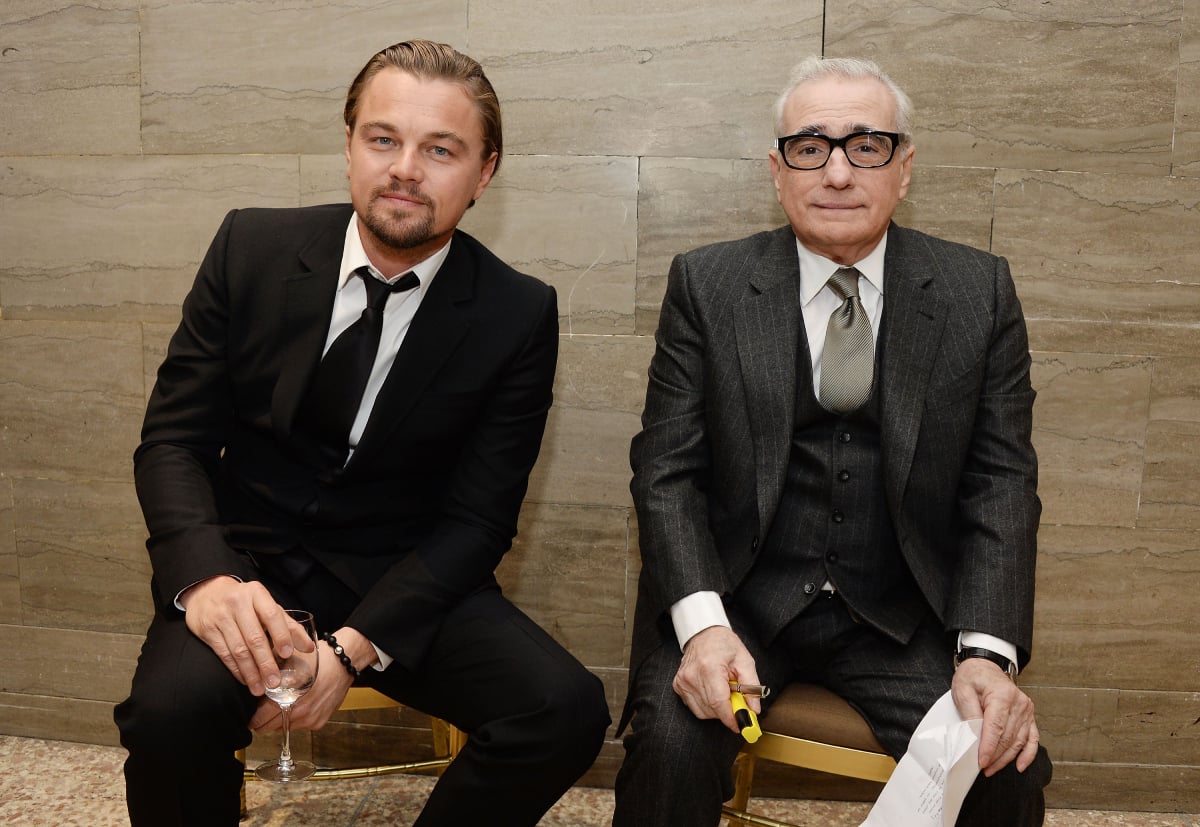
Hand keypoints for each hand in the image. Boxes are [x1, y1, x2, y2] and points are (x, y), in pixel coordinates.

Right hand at [180, 576, 314, 695]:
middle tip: (274, 682)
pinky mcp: (208, 630)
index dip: (281, 635)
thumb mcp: (267, 606)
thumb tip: (310, 647)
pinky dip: (236, 670)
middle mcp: (238, 603)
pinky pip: (224, 654)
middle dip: (266, 663)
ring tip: (260, 688)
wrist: (207, 593)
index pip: (272, 615)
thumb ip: (289, 626)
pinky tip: (245, 680)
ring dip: (251, 672)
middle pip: (254, 637)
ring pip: (238, 649)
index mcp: (257, 594)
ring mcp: (221, 617)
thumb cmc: (245, 603)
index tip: (288, 654)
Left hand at [250, 627, 375, 732]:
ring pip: (284, 728)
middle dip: (263, 721)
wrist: (342, 663)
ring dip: (280, 720)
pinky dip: (295, 719)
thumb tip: (252, 684)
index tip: (250, 716)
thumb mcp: (287, 660)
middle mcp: (300, 710)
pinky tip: (298, 705)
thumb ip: (269, 674)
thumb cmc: (317, 659)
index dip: (253, 718)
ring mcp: (310, 718)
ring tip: (282, 704)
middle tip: (262, 713)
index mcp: (289, 695)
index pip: (261, 718)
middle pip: (270, 728)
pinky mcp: (319, 722)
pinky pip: (299, 726)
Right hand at [673, 626, 760, 732]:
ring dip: (717, 709)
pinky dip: (706, 705)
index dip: (730, 717)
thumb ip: (752, 687)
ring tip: (723, 692)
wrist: (704, 633)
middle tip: (737, 702)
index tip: (741, 724)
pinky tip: (712, 692)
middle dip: (727, 712)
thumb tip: (754, 710)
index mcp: (710, 668)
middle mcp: (692, 675)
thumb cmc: (724, 644)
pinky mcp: (678, 685)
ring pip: (702, 711)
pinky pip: (694, 707)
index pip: (718, 702)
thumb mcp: (745, 661)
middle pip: (712, 709)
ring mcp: (683, 681)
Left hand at [951, 658, 1039, 775]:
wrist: (985, 666)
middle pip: (1008, 737)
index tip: (981, 762)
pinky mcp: (1029, 716)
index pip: (996, 727)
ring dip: (1006, 758)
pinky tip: (1021, 766)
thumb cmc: (973, 677)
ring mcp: (1026, 710)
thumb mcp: (963, 691)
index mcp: (1002, 695)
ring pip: (1018, 741)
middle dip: (995, 756)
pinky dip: (1028, 754)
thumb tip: (975, 737)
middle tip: (982, 768)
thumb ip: (970, 713)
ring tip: (992, 769)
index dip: (989, 747)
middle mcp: (1019, 703)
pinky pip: (1032, 738)